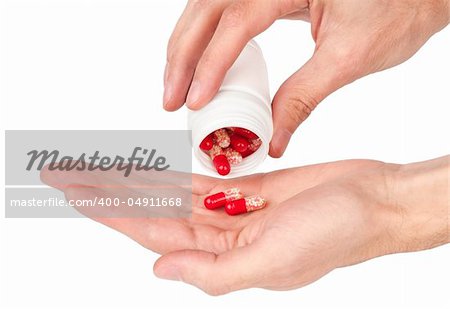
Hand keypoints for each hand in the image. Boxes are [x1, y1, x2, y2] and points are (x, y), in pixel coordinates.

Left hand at [41, 156, 448, 294]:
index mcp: (223, 259)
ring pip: (174, 196)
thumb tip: (160, 270)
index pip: (151, 234)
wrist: (374, 201)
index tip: (76, 193)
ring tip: (102, 170)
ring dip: (139, 183)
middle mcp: (223, 237)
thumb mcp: (272, 263)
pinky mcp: (250, 189)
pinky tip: (152, 173)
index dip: (110, 213)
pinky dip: (176, 176)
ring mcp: (236, 211)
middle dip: (112, 195)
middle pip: (154, 213)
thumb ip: (213, 272)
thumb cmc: (336, 234)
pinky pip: (203, 182)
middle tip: (72, 175)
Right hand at [163, 0, 449, 156]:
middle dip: (182, 55)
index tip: (194, 101)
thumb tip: (272, 137)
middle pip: (207, 8)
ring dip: (186, 45)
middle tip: (170, 99)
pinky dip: (205, 37)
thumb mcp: (349, 59)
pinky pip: (224, 9)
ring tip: (175, 84)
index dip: (210, 64)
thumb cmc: (399, 10)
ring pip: (207, 6)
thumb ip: (302, 97)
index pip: (236, 22)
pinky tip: (199, 63)